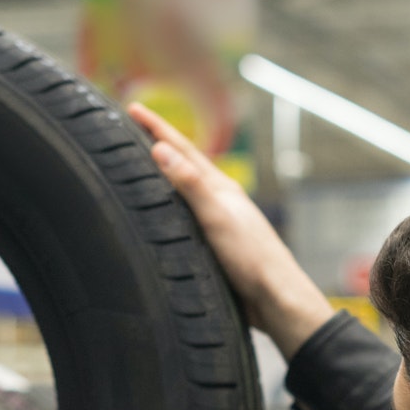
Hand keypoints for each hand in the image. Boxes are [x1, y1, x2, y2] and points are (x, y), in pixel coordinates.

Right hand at [129, 102, 335, 357]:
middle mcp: (221, 202)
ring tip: (146, 165)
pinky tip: (167, 216)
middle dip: (160, 145)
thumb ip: (190, 184)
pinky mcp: (218, 247)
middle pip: (185, 166)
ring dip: (167, 175)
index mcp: (221, 189)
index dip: (157, 129)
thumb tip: (162, 149)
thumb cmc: (252, 260)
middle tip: (135, 128)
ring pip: (187, 192)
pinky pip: (188, 218)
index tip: (133, 109)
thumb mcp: (217, 217)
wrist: (276, 300)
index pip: (183, 150)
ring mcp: (220, 223)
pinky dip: (172, 207)